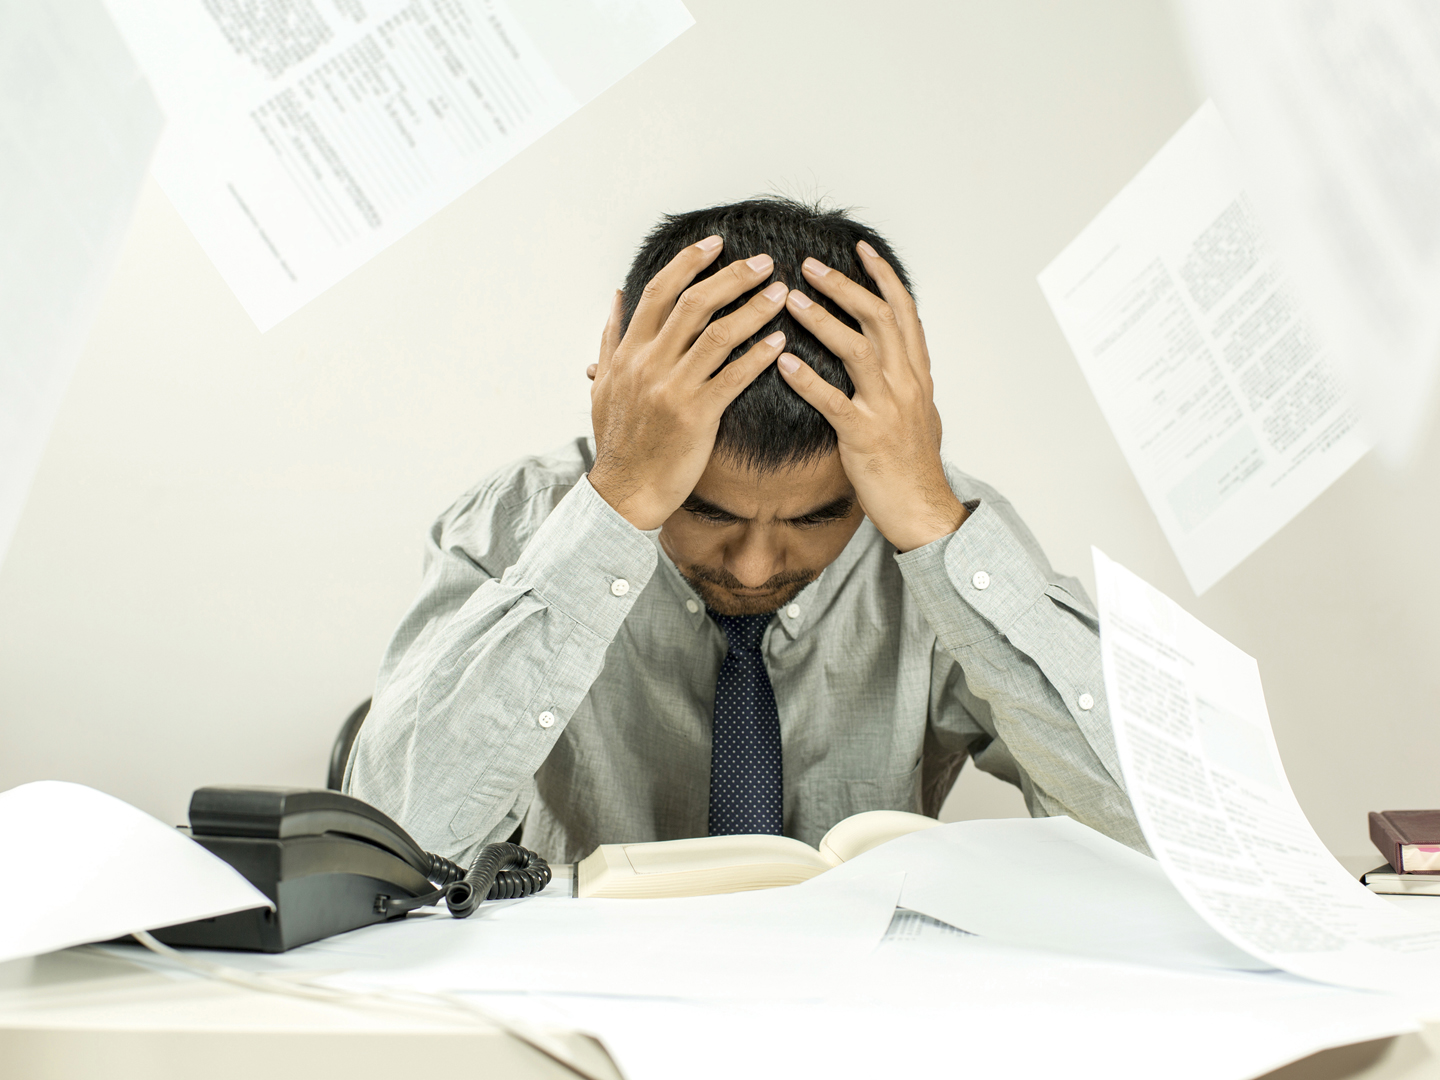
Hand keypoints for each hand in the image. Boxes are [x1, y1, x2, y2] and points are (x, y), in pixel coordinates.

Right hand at [587, 236, 789, 530]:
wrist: (623, 491)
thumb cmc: (618, 441)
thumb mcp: (604, 383)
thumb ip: (611, 336)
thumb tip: (617, 295)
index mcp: (629, 351)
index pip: (660, 291)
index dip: (689, 262)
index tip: (716, 243)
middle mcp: (649, 363)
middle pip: (693, 303)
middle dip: (731, 277)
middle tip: (762, 262)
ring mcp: (672, 389)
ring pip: (717, 335)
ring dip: (753, 310)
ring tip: (781, 294)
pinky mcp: (695, 417)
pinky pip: (733, 377)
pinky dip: (758, 356)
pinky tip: (780, 342)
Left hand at [776, 242, 966, 552]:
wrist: (923, 511)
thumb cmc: (914, 466)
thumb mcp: (920, 413)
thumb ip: (906, 380)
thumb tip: (898, 355)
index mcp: (918, 375)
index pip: (904, 312)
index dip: (883, 276)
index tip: (860, 248)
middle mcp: (907, 384)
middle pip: (879, 319)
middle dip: (845, 286)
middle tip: (810, 264)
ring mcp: (887, 409)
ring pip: (858, 350)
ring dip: (823, 320)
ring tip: (789, 300)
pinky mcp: (864, 437)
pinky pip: (833, 401)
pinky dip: (807, 379)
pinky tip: (782, 361)